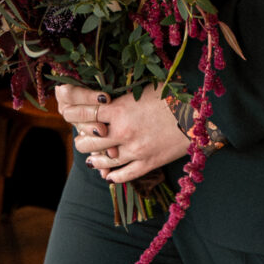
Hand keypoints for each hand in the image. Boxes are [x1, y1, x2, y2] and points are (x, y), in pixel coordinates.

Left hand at [56, 83, 189, 182]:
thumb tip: (110, 92)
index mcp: (121, 108)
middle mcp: (123, 132)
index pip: (86, 109)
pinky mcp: (147, 164)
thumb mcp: (146, 87)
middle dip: (81, 138)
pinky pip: (123, 175)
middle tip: (81, 135)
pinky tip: (107, 174)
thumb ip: (125, 94)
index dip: (72, 107)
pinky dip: (112, 176)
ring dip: (93, 158)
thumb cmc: (174, 94)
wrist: (200, 114)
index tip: (64, 105)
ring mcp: (134, 151)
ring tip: (91, 157)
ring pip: (102, 161)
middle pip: (89, 141)